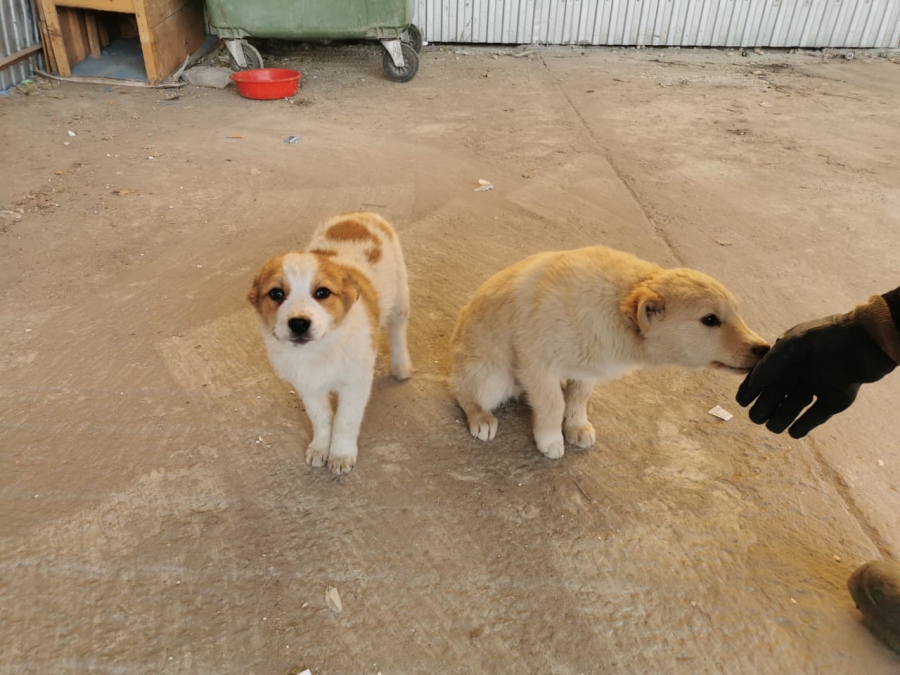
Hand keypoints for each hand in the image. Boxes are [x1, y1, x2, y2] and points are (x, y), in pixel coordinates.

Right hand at [736, 314, 896, 437]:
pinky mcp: (834, 400)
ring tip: (774, 426)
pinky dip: (805, 425)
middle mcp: (800, 374)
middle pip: (775, 396)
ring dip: (781, 418)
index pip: (763, 377)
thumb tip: (754, 382)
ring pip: (793, 408)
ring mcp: (817, 388)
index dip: (750, 390)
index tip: (742, 402)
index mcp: (787, 359)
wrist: (865, 341)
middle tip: (757, 417)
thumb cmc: (827, 336)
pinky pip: (816, 416)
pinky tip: (794, 431)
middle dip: (764, 408)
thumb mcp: (794, 342)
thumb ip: (772, 363)